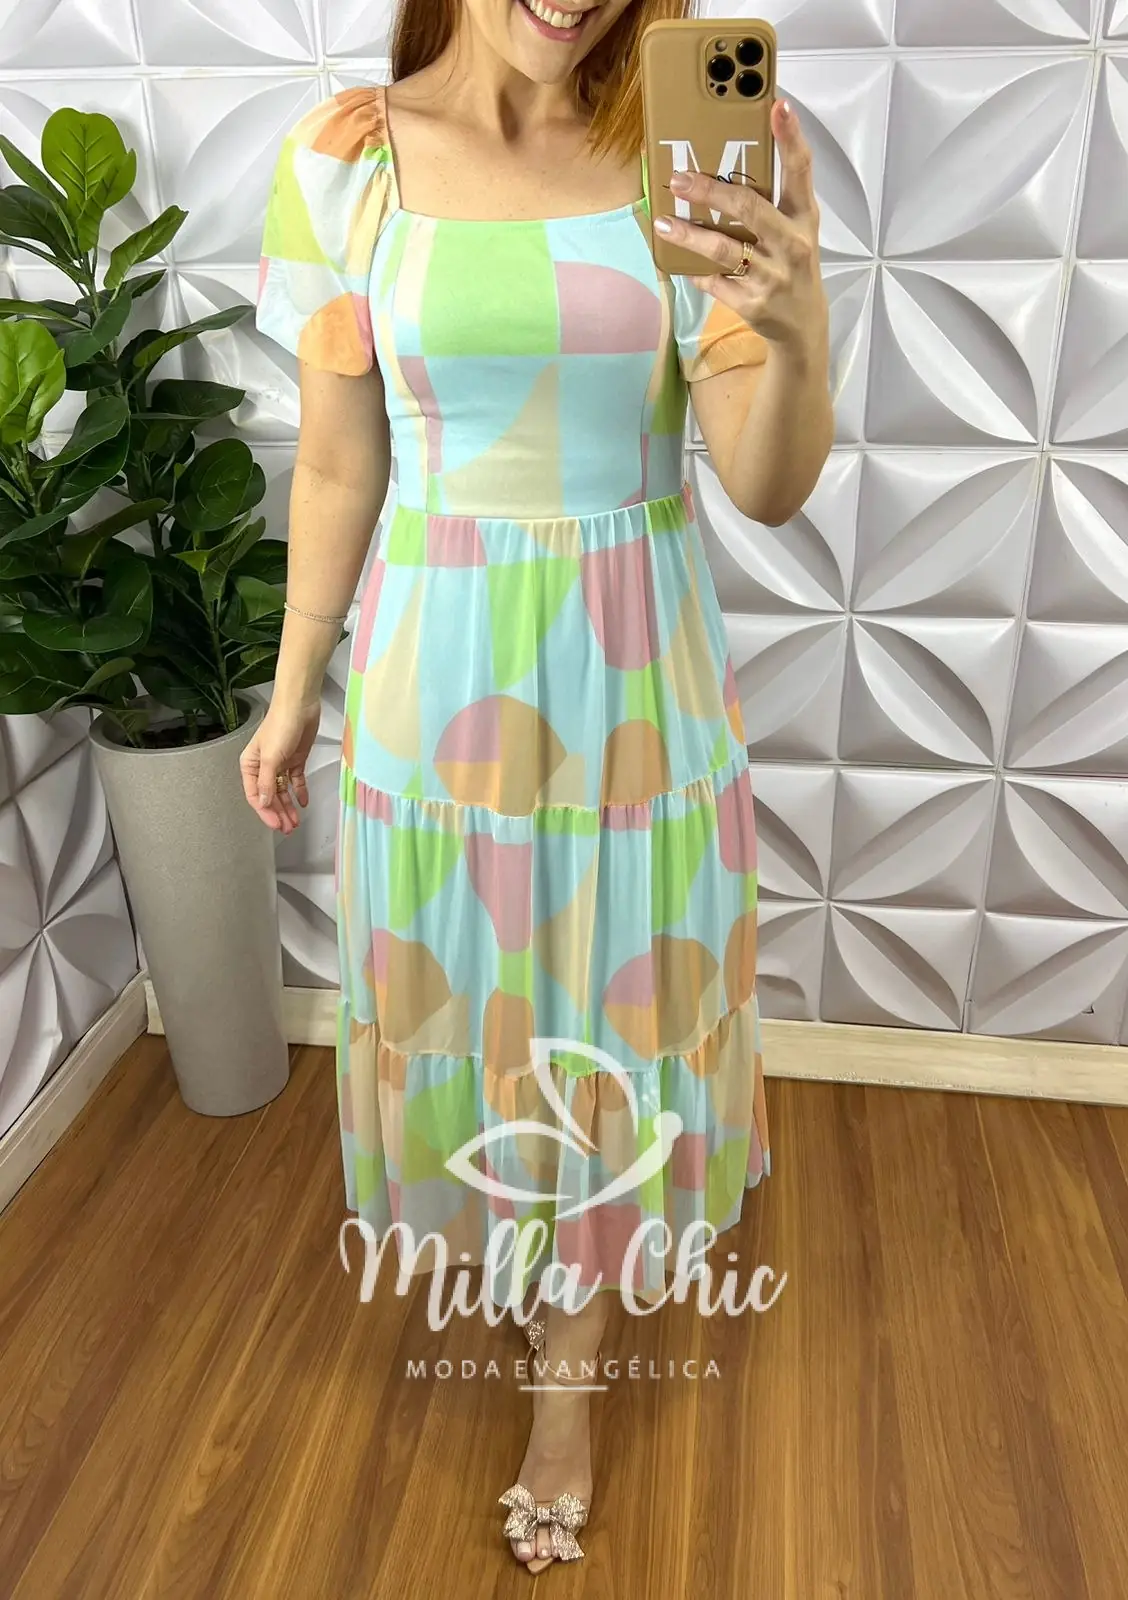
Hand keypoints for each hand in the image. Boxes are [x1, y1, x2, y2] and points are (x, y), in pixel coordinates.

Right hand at [239, 697, 320, 833]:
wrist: (300, 705)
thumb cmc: (280, 725)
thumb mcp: (270, 757)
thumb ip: (266, 782)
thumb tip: (263, 802)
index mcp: (250, 765)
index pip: (255, 795)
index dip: (266, 812)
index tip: (276, 825)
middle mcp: (263, 766)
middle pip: (270, 796)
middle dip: (278, 813)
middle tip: (288, 828)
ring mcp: (280, 763)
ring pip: (283, 791)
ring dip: (289, 806)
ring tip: (295, 821)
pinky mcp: (295, 760)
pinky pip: (296, 781)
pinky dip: (299, 792)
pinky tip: (303, 802)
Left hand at [658, 99, 826, 357]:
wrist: (803, 325)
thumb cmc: (792, 265)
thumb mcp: (795, 230)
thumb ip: (771, 202)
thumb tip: (722, 167)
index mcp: (804, 217)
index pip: (800, 170)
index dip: (790, 137)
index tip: (777, 105)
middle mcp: (792, 244)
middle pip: (748, 208)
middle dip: (710, 191)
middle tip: (678, 179)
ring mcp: (773, 276)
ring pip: (724, 249)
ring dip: (690, 235)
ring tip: (665, 223)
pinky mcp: (753, 303)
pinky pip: (715, 282)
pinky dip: (696, 271)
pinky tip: (680, 264)